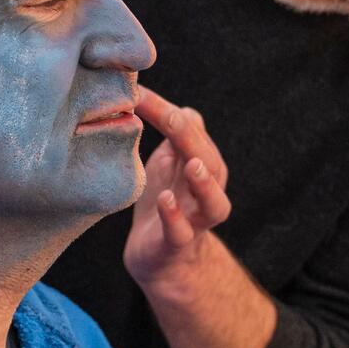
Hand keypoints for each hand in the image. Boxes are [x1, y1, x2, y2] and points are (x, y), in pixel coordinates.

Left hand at [122, 85, 231, 297]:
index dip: (164, 109)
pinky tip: (165, 201)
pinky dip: (176, 217)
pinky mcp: (177, 244)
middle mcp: (206, 191)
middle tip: (170, 115)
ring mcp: (195, 219)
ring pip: (214, 202)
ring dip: (205, 182)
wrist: (158, 258)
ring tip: (192, 163)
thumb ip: (174, 133)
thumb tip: (179, 98)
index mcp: (202, 165)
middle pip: (210, 160)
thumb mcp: (168, 162)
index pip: (190, 131)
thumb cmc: (164, 204)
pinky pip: (182, 232)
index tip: (134, 90)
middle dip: (190, 137)